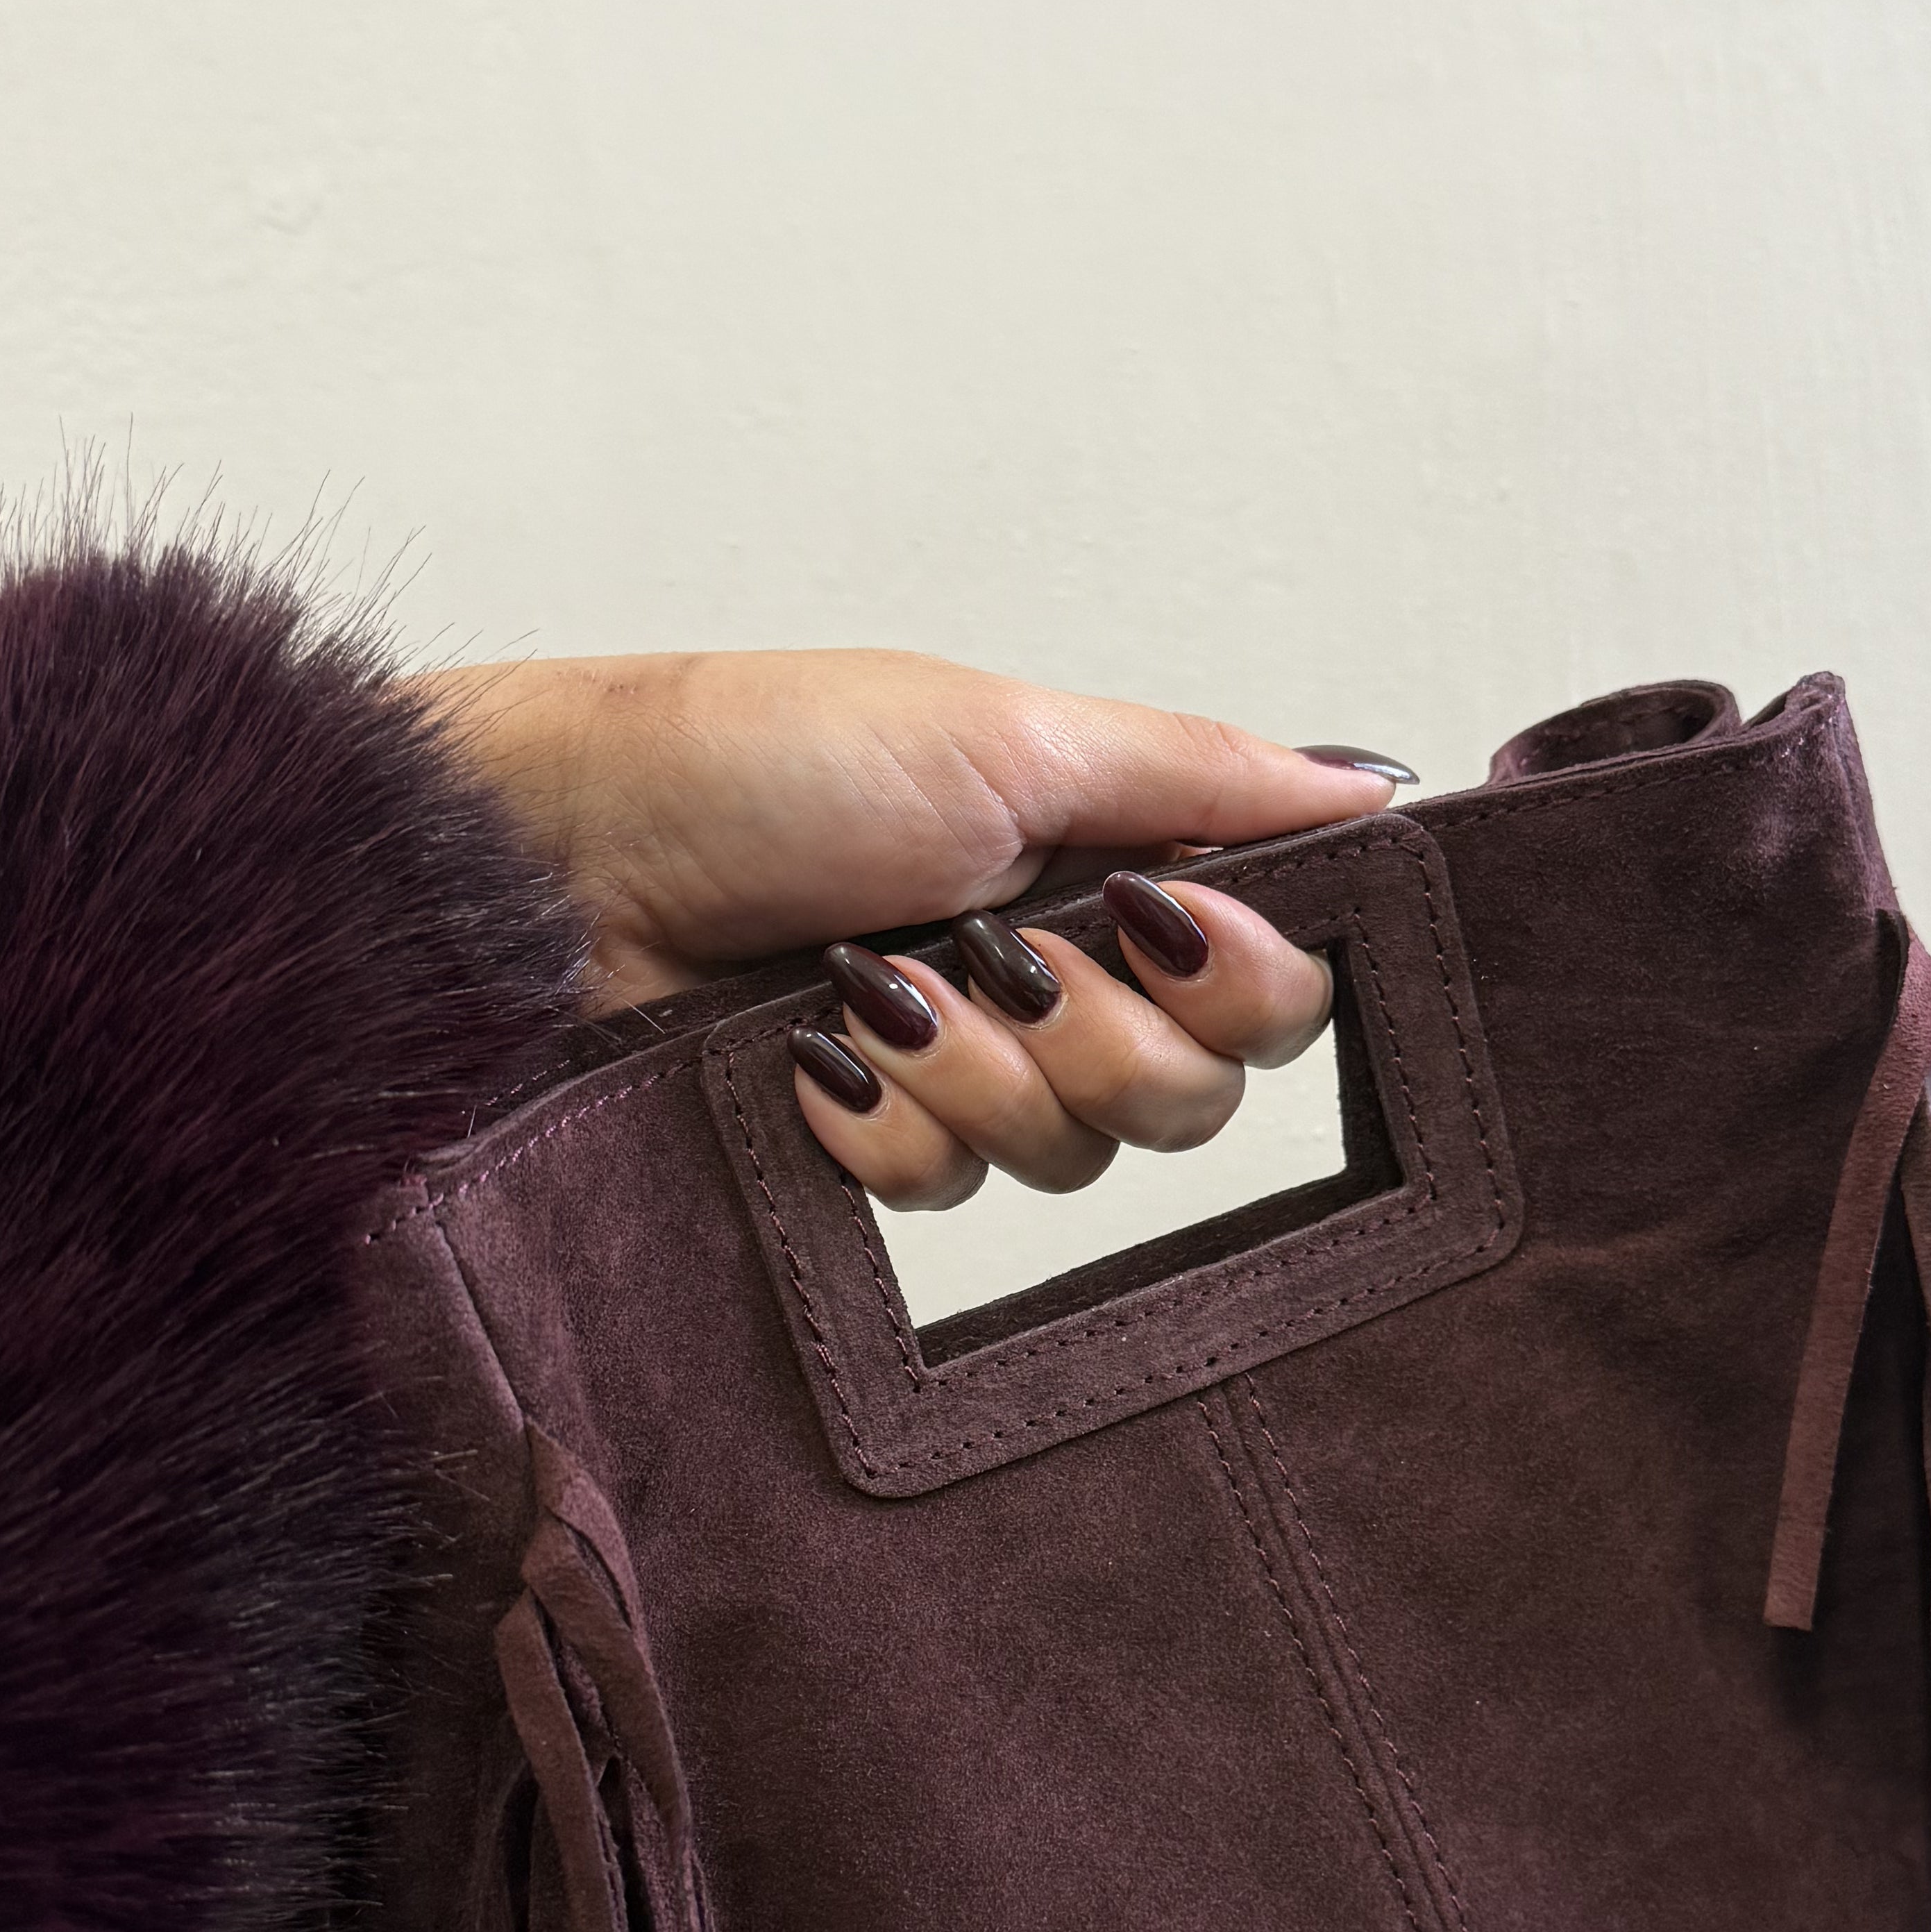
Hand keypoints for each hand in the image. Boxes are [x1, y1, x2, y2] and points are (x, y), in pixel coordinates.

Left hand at [411, 648, 1413, 1209]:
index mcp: (1109, 859)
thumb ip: (1199, 774)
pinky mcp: (876, 1142)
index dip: (1240, 979)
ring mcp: (966, 1065)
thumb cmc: (754, 757)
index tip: (1160, 921)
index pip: (1273, 983)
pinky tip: (814, 1058)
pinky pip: (946, 1198)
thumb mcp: (1003, 733)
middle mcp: (1057, 970)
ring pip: (1073, 1157)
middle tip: (1002, 958)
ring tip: (872, 987)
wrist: (559, 864)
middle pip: (1195, 1094)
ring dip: (970, 1072)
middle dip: (1095, 1034)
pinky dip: (880, 1125)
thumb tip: (1371, 784)